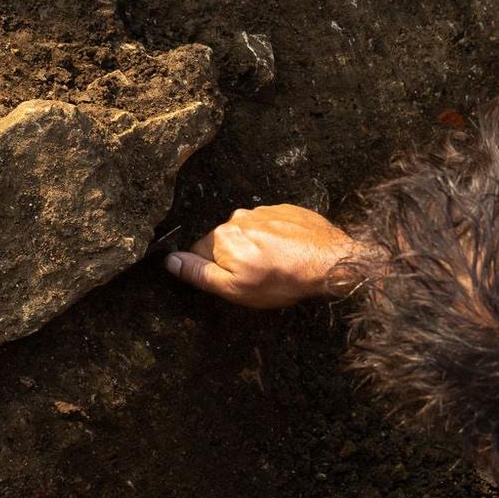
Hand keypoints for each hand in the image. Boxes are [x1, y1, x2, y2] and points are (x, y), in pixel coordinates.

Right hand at [164, 205, 364, 307]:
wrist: (328, 262)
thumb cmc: (280, 280)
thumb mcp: (234, 288)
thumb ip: (199, 273)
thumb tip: (170, 261)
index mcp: (221, 236)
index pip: (200, 252)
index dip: (216, 271)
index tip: (236, 281)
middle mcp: (239, 217)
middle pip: (226, 241)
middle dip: (237, 257)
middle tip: (258, 276)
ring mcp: (265, 211)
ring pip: (250, 233)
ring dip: (257, 247)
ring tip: (277, 265)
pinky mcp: (286, 210)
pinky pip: (272, 225)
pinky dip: (277, 239)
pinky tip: (289, 253)